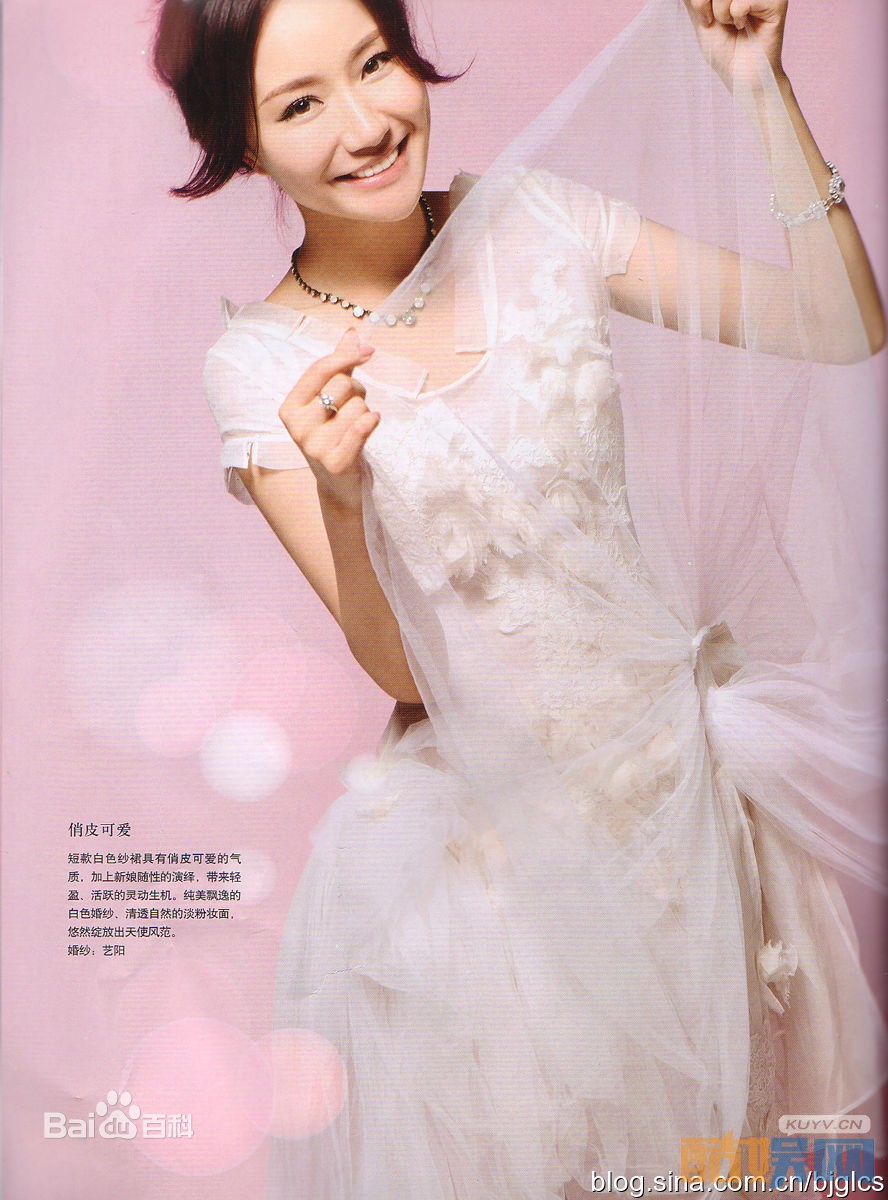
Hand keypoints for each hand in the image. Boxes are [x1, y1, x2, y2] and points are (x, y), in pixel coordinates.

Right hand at [277, 327, 379, 511]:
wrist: (340, 486)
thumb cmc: (335, 435)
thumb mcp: (330, 401)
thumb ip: (339, 366)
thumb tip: (353, 333)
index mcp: (290, 408)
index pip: (318, 369)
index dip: (345, 355)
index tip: (367, 350)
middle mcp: (298, 427)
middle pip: (341, 384)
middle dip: (357, 390)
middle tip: (354, 406)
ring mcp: (315, 447)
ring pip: (357, 405)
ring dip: (365, 410)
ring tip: (357, 425)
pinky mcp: (336, 462)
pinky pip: (364, 425)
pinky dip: (373, 421)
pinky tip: (371, 425)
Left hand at [682, 0, 788, 89]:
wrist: (743, 76)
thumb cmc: (725, 49)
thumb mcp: (700, 18)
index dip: (699, 1)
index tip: (706, 19)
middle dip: (708, 5)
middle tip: (721, 23)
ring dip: (722, 12)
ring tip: (735, 24)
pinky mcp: (776, 0)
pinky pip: (742, 1)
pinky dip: (738, 16)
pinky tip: (748, 24)